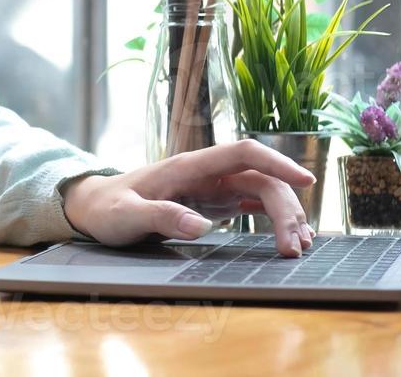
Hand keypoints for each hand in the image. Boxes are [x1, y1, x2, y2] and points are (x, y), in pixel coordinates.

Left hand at [60, 139, 318, 256]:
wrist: (94, 208)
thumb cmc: (107, 208)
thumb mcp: (127, 216)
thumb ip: (161, 217)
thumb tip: (201, 226)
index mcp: (188, 166)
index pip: (243, 153)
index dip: (277, 162)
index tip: (306, 181)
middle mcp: (206, 173)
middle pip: (261, 178)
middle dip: (286, 208)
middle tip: (295, 248)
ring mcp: (212, 188)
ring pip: (262, 192)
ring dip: (285, 216)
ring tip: (297, 247)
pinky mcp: (213, 204)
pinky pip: (253, 207)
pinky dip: (274, 220)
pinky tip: (290, 237)